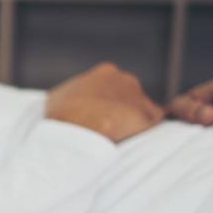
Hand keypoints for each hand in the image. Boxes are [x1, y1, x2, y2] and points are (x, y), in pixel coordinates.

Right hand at [45, 62, 164, 143]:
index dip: (108, 104)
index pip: (114, 87)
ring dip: (133, 123)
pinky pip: (152, 124)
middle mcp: (126, 79)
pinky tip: (129, 140)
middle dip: (123, 111)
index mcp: (105, 72)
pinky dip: (144, 132)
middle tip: (110, 129)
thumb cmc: (61, 115)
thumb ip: (74, 96)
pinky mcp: (148, 116)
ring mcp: (139, 97)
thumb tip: (71, 104)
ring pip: (142, 111)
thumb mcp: (60, 97)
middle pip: (130, 97)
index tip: (100, 117)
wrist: (75, 130)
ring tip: (117, 138)